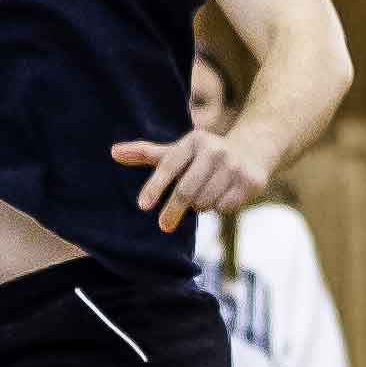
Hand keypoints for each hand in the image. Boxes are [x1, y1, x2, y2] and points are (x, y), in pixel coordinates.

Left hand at [111, 122, 268, 233]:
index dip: (155, 186)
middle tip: (163, 225)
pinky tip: (220, 196)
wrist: (252, 149)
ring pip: (205, 201)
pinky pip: (224, 206)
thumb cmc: (203, 154)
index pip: (169, 165)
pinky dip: (217, 207)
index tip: (142, 206)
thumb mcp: (177, 151)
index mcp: (193, 141)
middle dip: (172, 211)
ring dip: (198, 207)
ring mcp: (234, 166)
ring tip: (199, 198)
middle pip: (187, 190)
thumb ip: (146, 154)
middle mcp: (214, 151)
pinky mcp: (249, 181)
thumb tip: (113, 152)